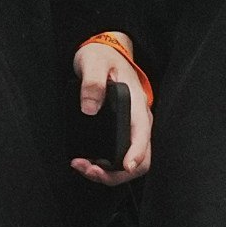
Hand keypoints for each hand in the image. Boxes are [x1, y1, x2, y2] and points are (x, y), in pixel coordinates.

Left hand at [72, 35, 153, 185]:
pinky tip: (86, 163)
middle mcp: (138, 122)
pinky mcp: (121, 132)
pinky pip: (119, 157)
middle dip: (117, 173)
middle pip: (140, 159)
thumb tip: (89, 108)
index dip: (136, 154)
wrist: (105, 53)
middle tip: (89, 170)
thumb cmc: (102, 57)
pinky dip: (105, 167)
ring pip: (129, 163)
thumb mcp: (94, 62)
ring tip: (82, 167)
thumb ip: (92, 81)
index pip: (143, 136)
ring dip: (109, 173)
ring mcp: (131, 129)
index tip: (125, 167)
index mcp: (137, 106)